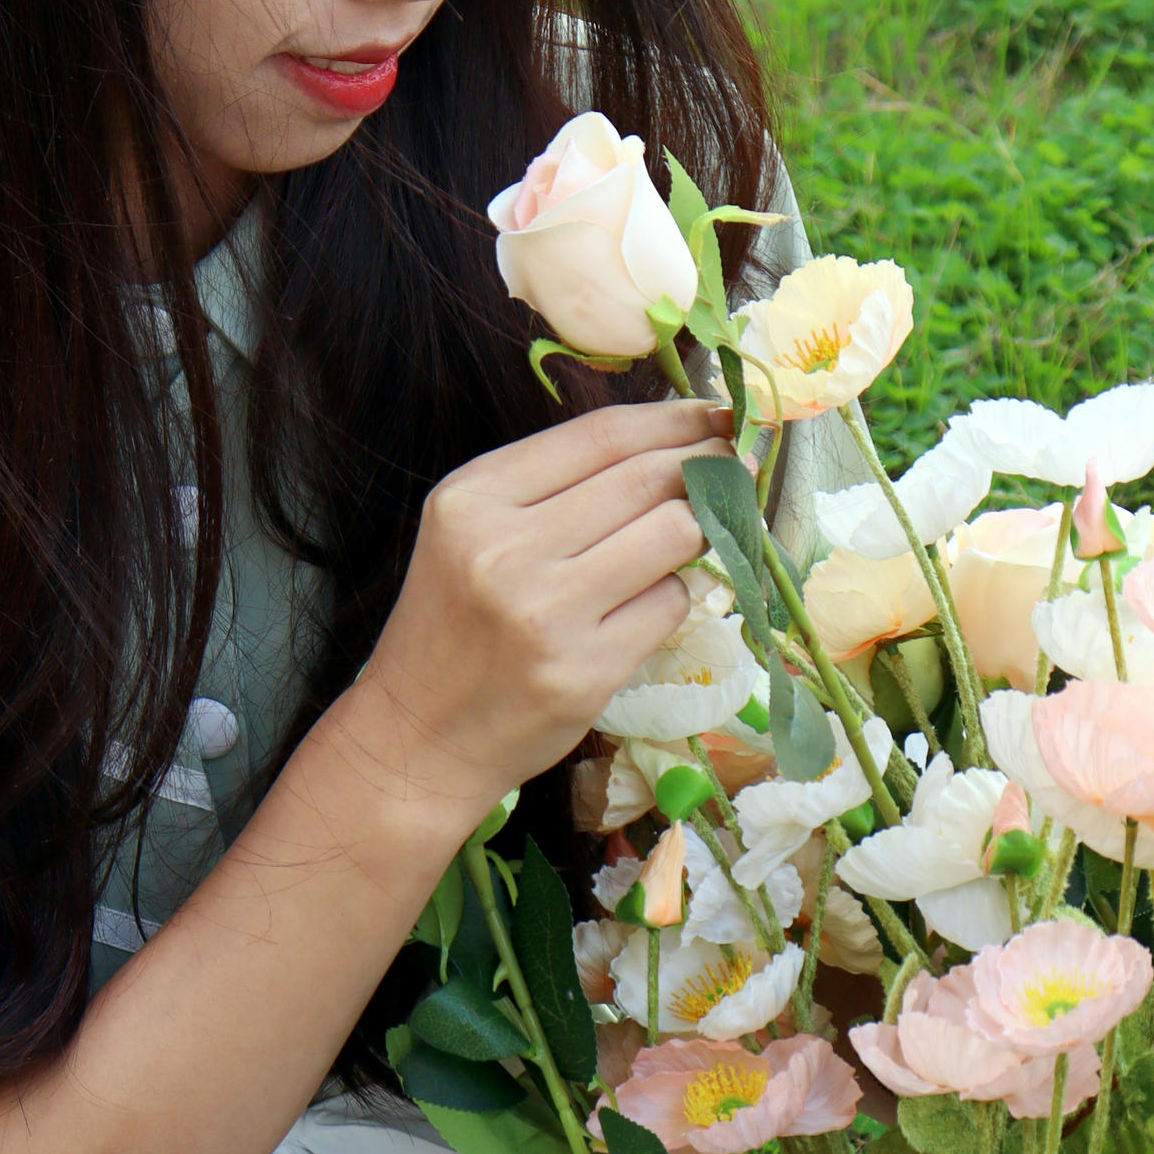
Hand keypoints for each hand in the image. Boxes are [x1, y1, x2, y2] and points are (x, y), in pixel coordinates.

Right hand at [345, 398, 732, 824]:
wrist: (419, 738)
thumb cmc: (453, 628)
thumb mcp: (472, 534)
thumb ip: (552, 488)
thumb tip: (669, 443)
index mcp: (472, 498)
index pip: (600, 435)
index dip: (673, 419)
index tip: (716, 415)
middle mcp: (506, 548)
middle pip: (645, 479)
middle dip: (704, 467)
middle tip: (734, 467)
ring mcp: (547, 613)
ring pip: (671, 535)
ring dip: (701, 529)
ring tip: (701, 531)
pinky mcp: (584, 670)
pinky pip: (668, 605)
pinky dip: (673, 597)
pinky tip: (649, 603)